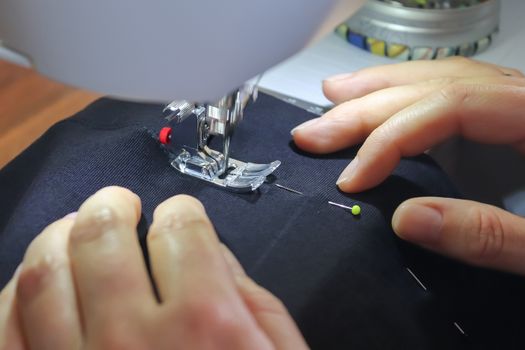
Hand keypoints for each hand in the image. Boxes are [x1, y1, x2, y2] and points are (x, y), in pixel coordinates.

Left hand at [0, 187, 306, 349]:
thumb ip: (253, 298)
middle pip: (101, 237)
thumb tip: (209, 247)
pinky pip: (6, 332)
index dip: (182, 213)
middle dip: (111, 206)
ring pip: (41, 276)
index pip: (181, 229)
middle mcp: (134, 341)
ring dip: (56, 236)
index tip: (180, 216)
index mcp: (208, 325)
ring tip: (73, 229)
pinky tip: (37, 282)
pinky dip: (14, 295)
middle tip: (118, 204)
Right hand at [292, 57, 524, 274]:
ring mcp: (521, 104)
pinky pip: (454, 92)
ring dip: (382, 87)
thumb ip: (489, 236)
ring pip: (442, 77)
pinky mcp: (515, 119)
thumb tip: (405, 219)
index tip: (351, 178)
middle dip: (366, 107)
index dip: (389, 139)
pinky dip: (410, 95)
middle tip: (313, 131)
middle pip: (435, 84)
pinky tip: (386, 100)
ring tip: (334, 95)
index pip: (447, 107)